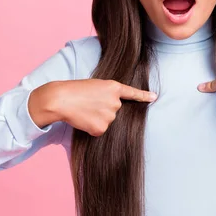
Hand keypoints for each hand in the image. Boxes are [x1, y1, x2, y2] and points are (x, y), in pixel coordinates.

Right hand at [30, 79, 156, 135]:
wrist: (61, 99)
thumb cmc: (75, 90)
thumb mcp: (95, 85)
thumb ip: (108, 95)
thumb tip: (112, 112)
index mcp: (114, 87)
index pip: (132, 93)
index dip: (144, 96)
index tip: (154, 97)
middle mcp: (116, 102)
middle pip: (114, 110)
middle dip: (103, 108)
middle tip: (88, 103)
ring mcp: (110, 116)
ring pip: (106, 120)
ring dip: (96, 118)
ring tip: (84, 109)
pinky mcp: (101, 128)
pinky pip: (99, 130)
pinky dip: (91, 127)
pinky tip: (83, 119)